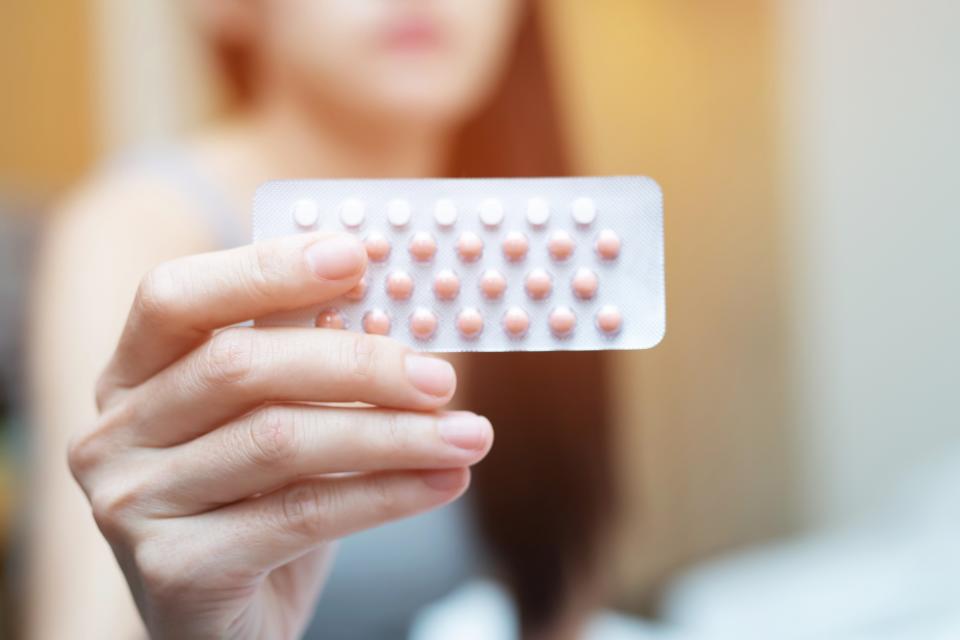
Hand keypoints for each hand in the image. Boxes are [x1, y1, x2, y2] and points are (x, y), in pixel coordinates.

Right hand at [68, 232, 492, 638]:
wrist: (229, 621)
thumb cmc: (260, 503)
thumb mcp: (278, 419)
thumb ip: (309, 356)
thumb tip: (388, 291)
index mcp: (132, 374)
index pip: (178, 297)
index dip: (266, 268)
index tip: (358, 255)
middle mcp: (113, 433)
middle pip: (238, 367)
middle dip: (356, 363)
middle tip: (441, 374)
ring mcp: (133, 503)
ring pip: (278, 442)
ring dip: (391, 433)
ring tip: (469, 434)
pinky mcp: (173, 569)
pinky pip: (300, 515)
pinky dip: (386, 494)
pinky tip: (445, 482)